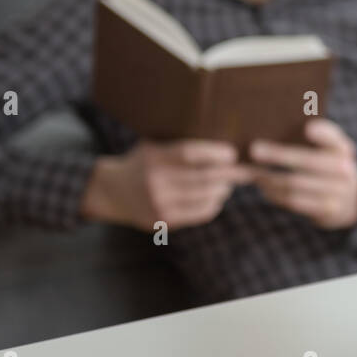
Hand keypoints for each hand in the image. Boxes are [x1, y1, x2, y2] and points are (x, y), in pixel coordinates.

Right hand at [82, 139, 252, 230]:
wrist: (112, 192)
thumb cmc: (142, 162)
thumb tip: (221, 135)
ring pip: (203, 197)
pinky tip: (217, 198)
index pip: (190, 154)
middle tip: (244, 171)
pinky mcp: (162, 221)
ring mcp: (158, 203)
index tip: (232, 153)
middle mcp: (155, 182)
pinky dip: (213, 205)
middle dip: (228, 174)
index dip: (215, 153)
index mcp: (154, 157)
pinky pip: (198, 214)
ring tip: (230, 183)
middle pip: (202, 178)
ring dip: (223, 190)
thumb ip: (178, 143)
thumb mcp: (153, 145)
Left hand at [247, 118, 356, 229]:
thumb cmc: (331, 166)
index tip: (307, 128)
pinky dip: (276, 194)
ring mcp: (336, 192)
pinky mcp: (326, 210)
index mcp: (343, 149)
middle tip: (254, 149)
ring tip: (254, 172)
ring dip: (271, 178)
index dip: (322, 134)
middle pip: (307, 162)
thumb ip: (320, 135)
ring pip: (296, 184)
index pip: (334, 139)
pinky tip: (264, 187)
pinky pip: (295, 201)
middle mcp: (344, 170)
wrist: (351, 201)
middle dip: (278, 155)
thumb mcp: (333, 149)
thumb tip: (298, 127)